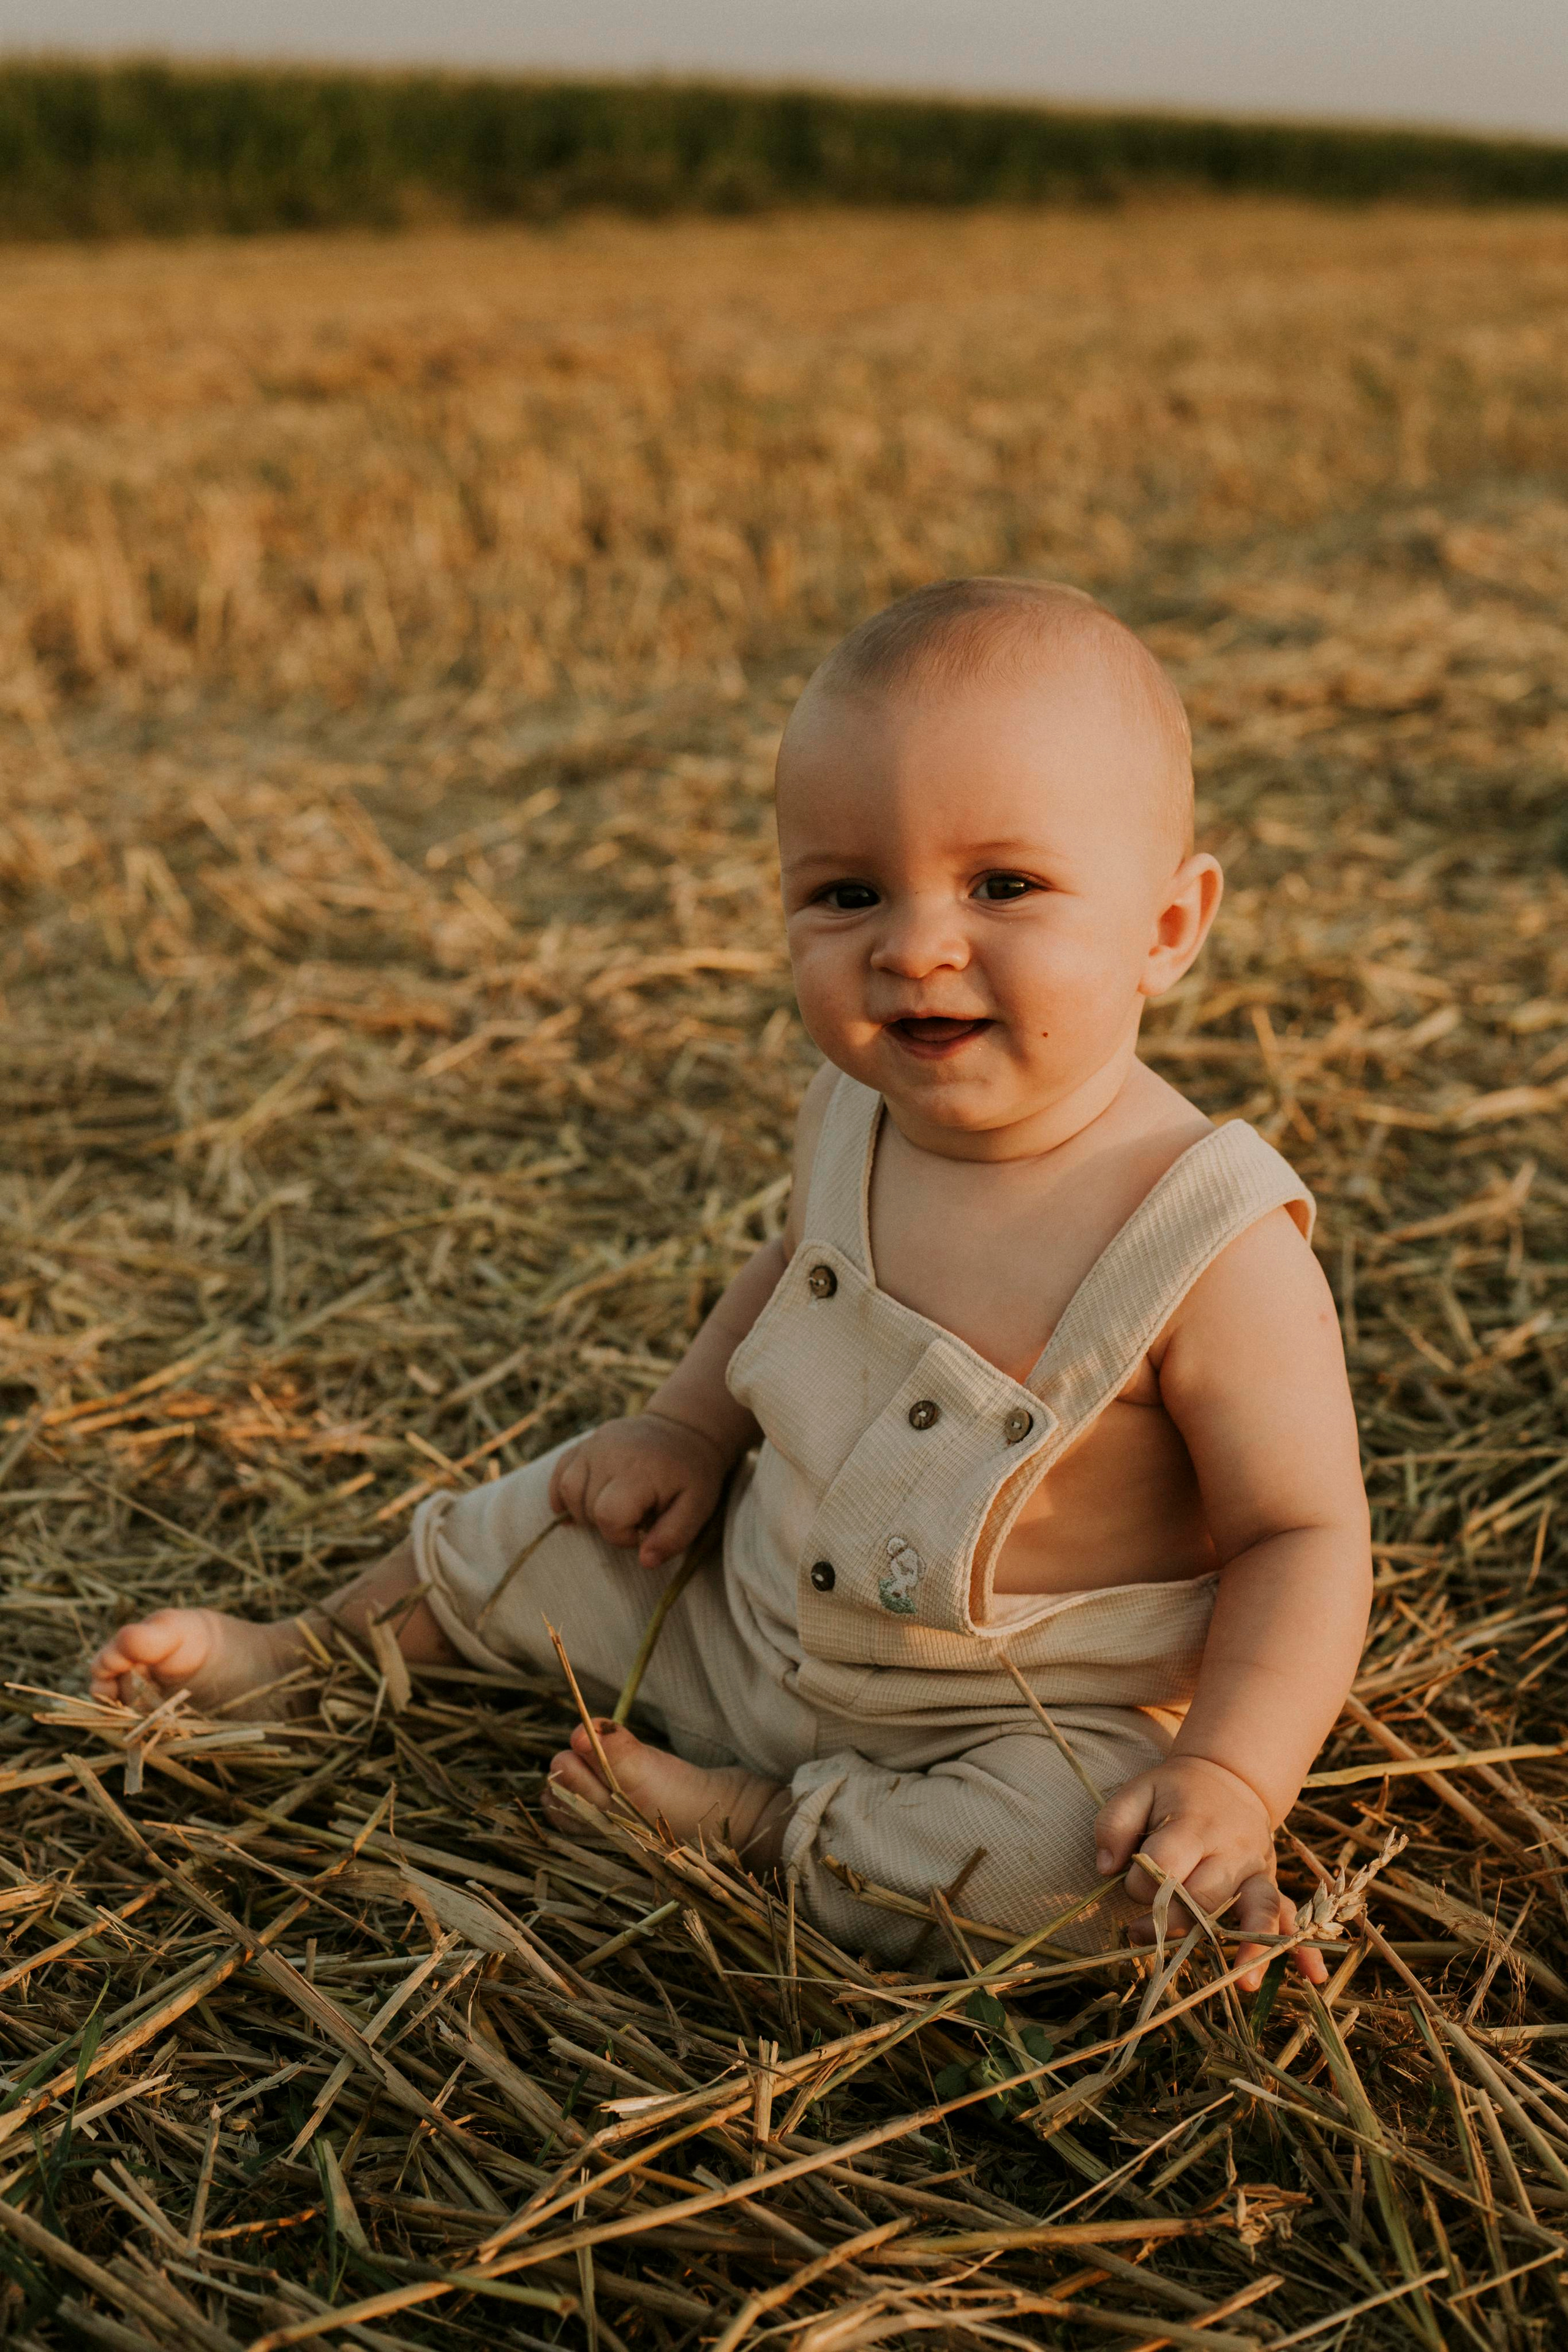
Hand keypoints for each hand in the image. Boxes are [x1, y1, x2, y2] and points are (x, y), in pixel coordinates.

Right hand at [548, 1412, 727, 1569]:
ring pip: (567, 1489)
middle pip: (587, 1507)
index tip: (644, 1530)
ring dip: (584, 1511)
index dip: (623, 1536)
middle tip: (634, 1517)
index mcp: (638, 1471)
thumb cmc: (692, 1475)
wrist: (684, 1429)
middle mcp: (609, 1453)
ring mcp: (593, 1445)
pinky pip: (560, 1473)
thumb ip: (673, 1537)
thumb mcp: (696, 1508)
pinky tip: (580, 1505)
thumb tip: (645, 1561)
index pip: (609, 1516)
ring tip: (612, 1509)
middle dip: (608, 1524)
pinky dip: (563, 1494)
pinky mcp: (584, 1443)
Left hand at [1093, 1754, 1327, 1991]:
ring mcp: (1256, 1868)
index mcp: (1194, 1824)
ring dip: (1253, 1947)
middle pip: (1207, 1898)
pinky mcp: (1270, 1882)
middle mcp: (1231, 1849)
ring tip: (1246, 1983)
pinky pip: (1292, 1915)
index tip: (1127, 1884)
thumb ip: (1114, 1824)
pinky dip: (1302, 1945)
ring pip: (1258, 1909)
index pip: (1166, 1867)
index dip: (1140, 1885)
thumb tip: (1106, 1868)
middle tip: (1138, 1931)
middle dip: (1174, 1922)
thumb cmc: (1175, 1793)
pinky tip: (1311, 1973)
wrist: (1228, 1777)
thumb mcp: (1138, 1792)